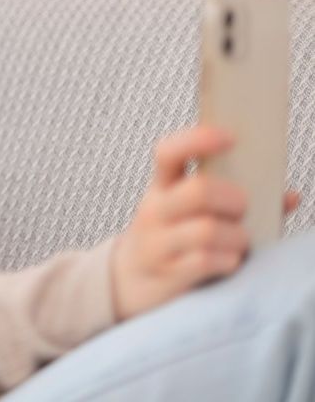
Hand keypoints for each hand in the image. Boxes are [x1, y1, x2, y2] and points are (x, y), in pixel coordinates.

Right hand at [111, 125, 301, 321]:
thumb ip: (236, 202)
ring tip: (238, 241)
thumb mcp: (189, 213)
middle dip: (233, 199)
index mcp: (162, 187)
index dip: (197, 140)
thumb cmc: (175, 240)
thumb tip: (289, 196)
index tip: (230, 138)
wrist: (130, 281)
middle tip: (242, 208)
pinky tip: (228, 261)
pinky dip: (228, 260)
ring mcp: (157, 241)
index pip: (168, 152)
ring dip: (236, 236)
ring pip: (207, 230)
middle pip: (198, 191)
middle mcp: (155, 210)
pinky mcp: (166, 271)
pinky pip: (207, 261)